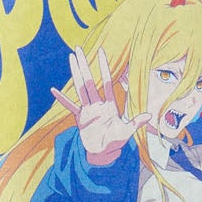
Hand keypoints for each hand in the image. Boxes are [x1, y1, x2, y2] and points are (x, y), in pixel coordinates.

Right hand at [51, 46, 148, 165]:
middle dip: (84, 65)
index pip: (106, 81)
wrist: (103, 153)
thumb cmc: (116, 142)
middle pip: (89, 80)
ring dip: (75, 74)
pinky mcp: (80, 118)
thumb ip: (135, 122)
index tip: (101, 52)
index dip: (104, 67)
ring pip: (80, 88)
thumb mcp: (127, 131)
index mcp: (110, 104)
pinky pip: (69, 106)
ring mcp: (88, 110)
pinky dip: (62, 99)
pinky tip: (53, 90)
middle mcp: (98, 104)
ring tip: (70, 60)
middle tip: (78, 49)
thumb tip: (148, 116)